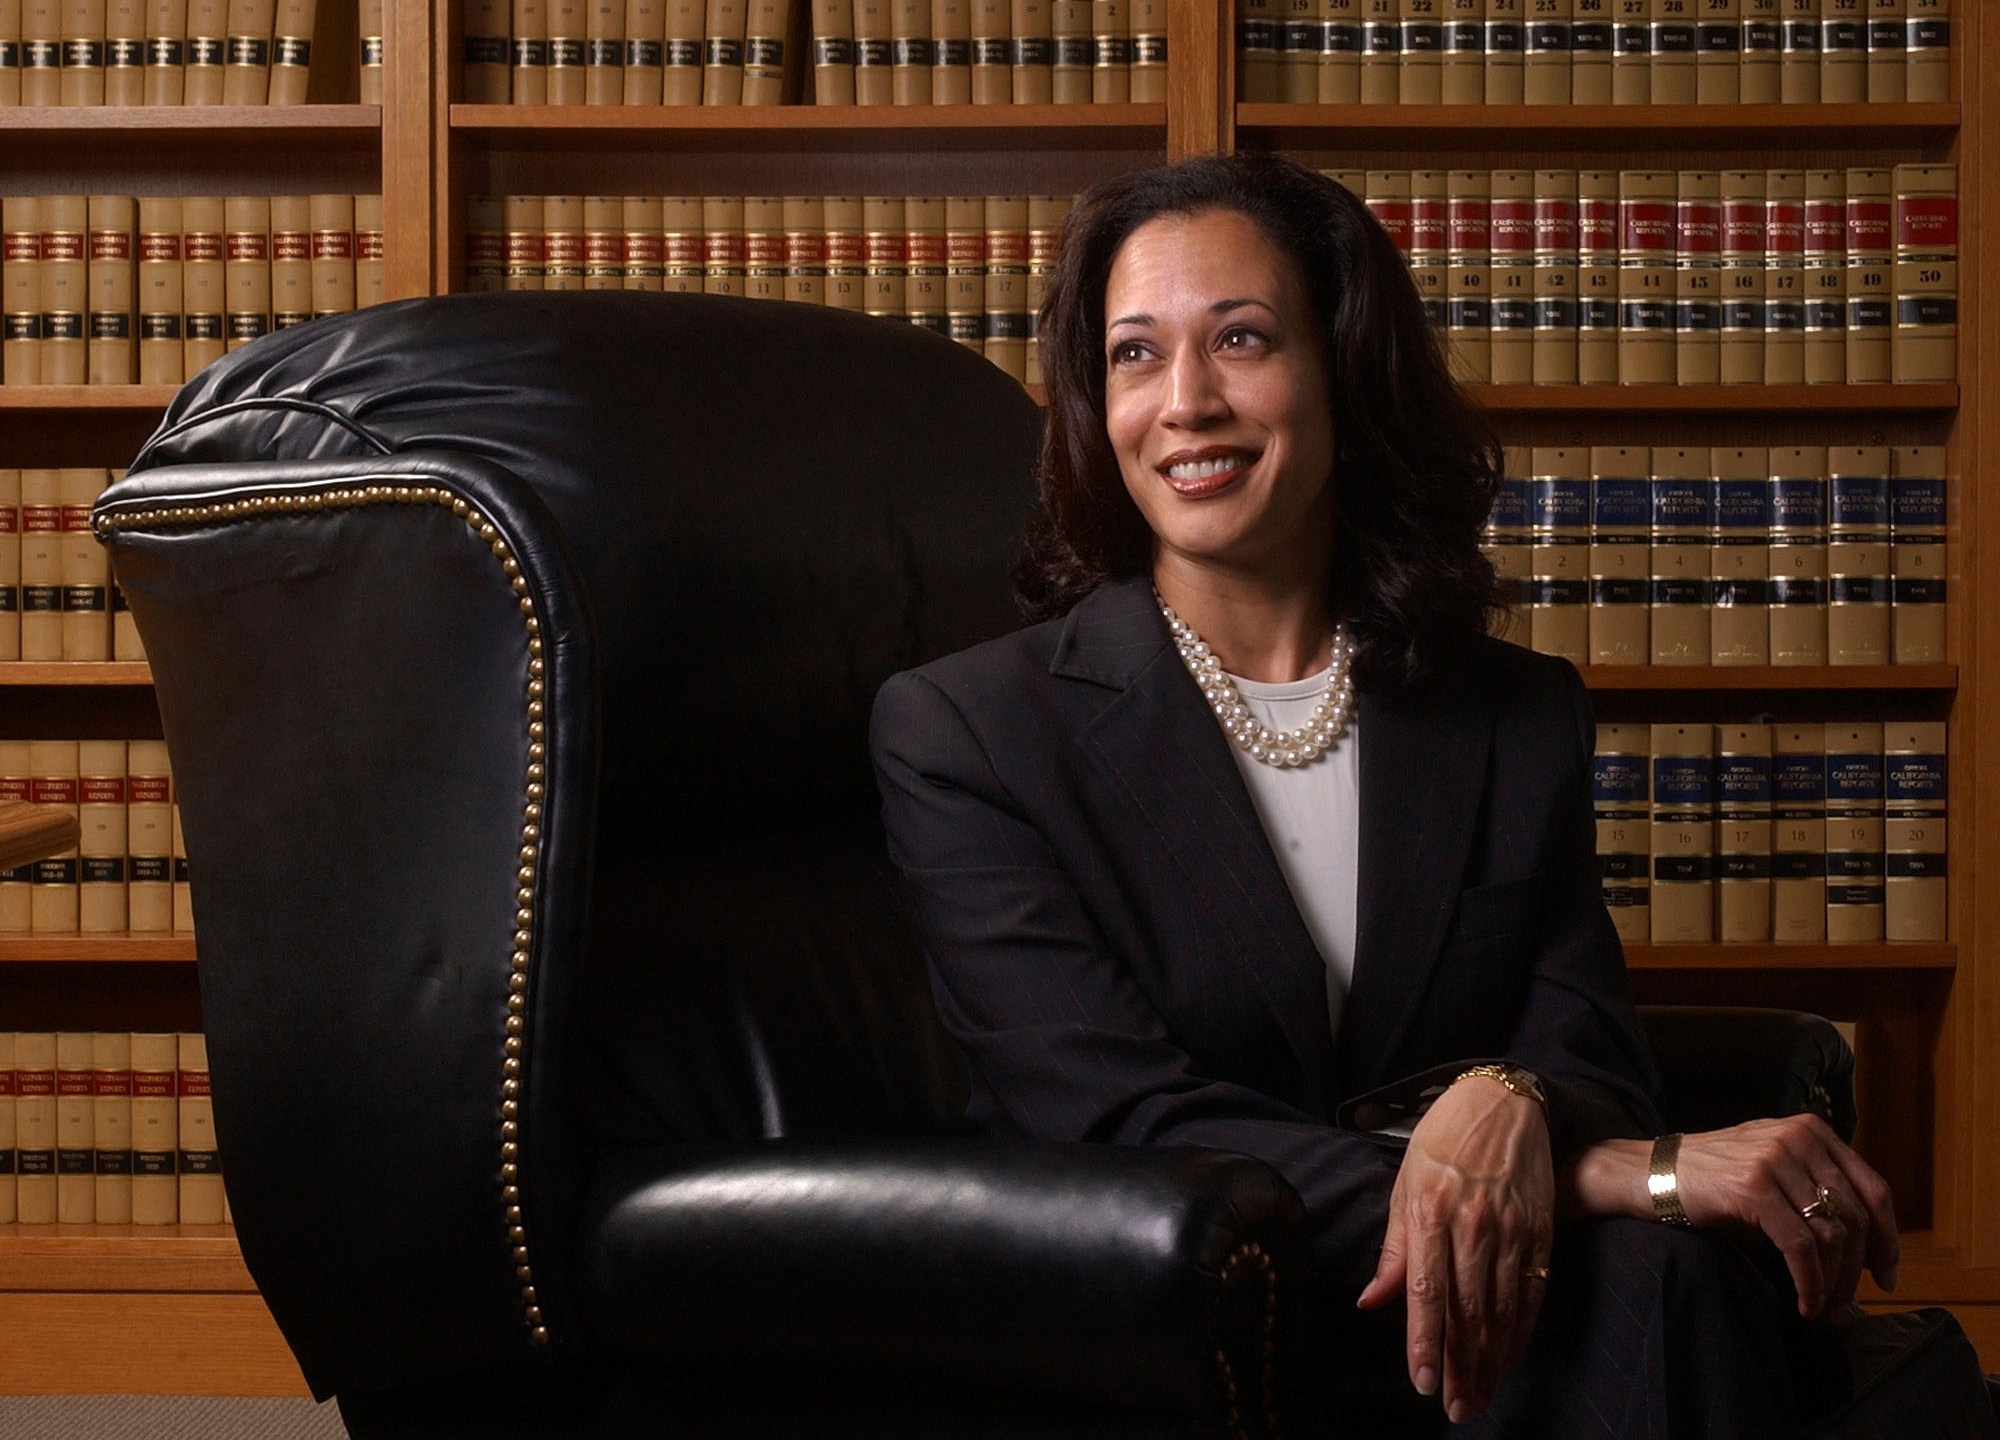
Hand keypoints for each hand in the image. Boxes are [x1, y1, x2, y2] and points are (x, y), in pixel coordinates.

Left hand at [1356, 1072, 1554, 1424]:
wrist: (1502, 1102)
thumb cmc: (1441, 1142)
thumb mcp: (1405, 1184)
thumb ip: (1394, 1249)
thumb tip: (1372, 1301)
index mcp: (1429, 1212)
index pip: (1426, 1292)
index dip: (1425, 1342)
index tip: (1424, 1383)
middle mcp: (1471, 1225)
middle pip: (1466, 1310)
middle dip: (1460, 1366)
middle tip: (1457, 1408)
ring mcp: (1510, 1229)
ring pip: (1500, 1308)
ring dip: (1490, 1358)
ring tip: (1480, 1394)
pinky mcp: (1540, 1231)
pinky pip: (1531, 1292)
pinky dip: (1521, 1331)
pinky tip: (1510, 1357)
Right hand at [1670, 1114, 1898, 1319]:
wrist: (1650, 1171)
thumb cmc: (1713, 1176)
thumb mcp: (1773, 1165)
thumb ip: (1815, 1184)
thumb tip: (1867, 1245)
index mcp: (1811, 1130)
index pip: (1873, 1189)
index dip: (1889, 1238)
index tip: (1886, 1275)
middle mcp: (1798, 1138)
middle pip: (1856, 1217)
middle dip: (1859, 1270)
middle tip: (1849, 1304)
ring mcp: (1774, 1160)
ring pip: (1831, 1236)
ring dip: (1834, 1283)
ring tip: (1824, 1308)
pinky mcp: (1752, 1188)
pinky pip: (1800, 1247)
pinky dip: (1809, 1282)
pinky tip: (1804, 1302)